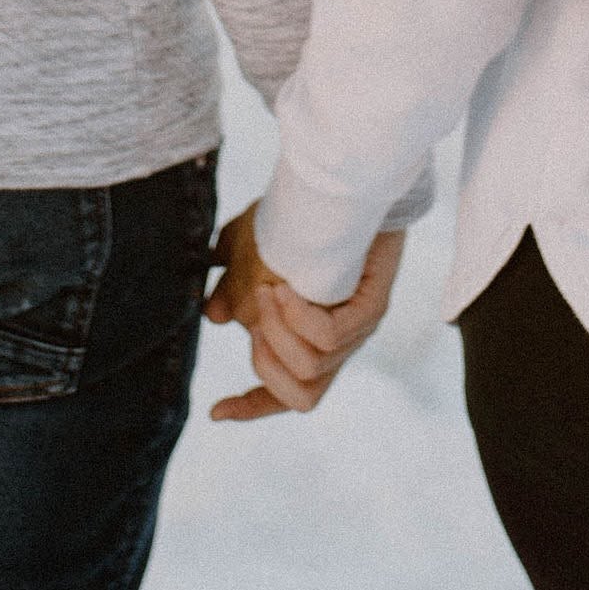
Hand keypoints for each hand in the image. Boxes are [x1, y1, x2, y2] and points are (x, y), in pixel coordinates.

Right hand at [204, 207, 405, 423]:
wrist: (344, 178)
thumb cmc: (296, 216)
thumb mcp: (250, 252)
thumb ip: (233, 287)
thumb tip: (215, 317)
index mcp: (311, 340)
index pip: (286, 394)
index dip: (252, 409)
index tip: (215, 412)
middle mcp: (339, 345)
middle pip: (300, 397)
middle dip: (266, 364)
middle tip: (253, 312)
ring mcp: (360, 330)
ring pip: (311, 368)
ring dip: (277, 333)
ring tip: (265, 290)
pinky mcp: (373, 309)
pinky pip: (328, 338)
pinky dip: (298, 317)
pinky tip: (283, 288)